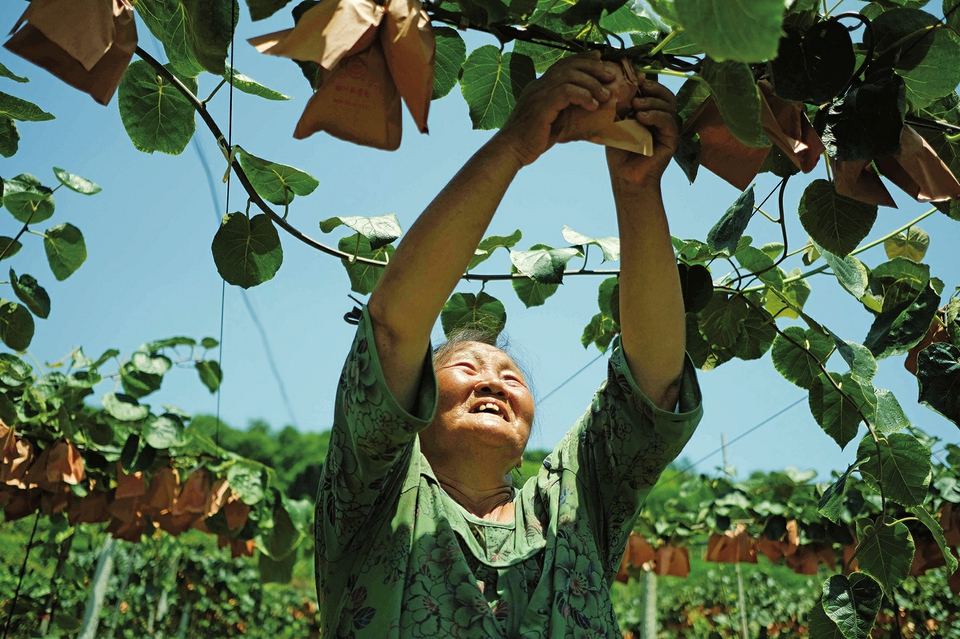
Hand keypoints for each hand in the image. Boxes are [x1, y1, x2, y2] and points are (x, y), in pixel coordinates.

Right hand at [494, 52, 616, 165]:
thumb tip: (591, 104)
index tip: (599, 58)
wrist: (512, 150)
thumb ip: (567, 109)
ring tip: (605, 96)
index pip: (563, 64)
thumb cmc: (532, 139)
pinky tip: (593, 106)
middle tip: (610, 77)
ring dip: (592, 84)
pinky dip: (583, 96)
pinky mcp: (541, 106)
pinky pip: (566, 92)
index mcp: (539, 87)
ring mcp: (538, 94)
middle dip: (593, 68)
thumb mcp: (553, 120)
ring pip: (570, 76)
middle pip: (569, 65)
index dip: (582, 58)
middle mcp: (538, 86)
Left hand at [606, 78, 677, 189]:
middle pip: (664, 94)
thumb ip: (619, 107)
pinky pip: (668, 121)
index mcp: (649, 111)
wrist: (625, 177)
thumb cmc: (619, 151)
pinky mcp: (672, 139)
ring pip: (668, 105)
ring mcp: (668, 128)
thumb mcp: (616, 124)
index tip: (633, 77)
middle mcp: (661, 117)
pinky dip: (656, 116)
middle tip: (638, 87)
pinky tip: (642, 118)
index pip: (653, 90)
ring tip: (636, 106)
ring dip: (652, 102)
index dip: (646, 81)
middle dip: (652, 88)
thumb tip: (617, 85)